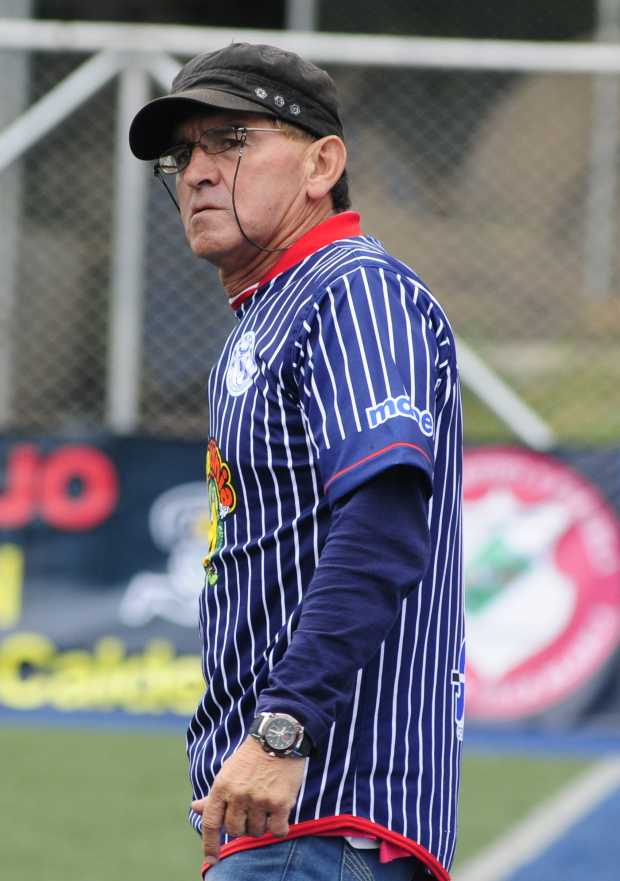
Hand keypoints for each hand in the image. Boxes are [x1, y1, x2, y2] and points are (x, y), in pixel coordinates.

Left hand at [191, 736, 304, 865]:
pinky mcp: (280, 802)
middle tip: (252, 810)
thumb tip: (195, 808)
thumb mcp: (228, 772)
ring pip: (257, 831)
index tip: (211, 860)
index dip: (209, 845)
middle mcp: (238, 795)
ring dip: (262, 824)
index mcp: (221, 787)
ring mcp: (259, 799)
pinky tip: (281, 814)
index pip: (211, 822)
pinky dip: (279, 827)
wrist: (279, 736)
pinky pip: (277, 830)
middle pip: (236, 830)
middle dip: (244, 825)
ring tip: (267, 804)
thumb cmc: (252, 757)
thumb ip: (214, 795)